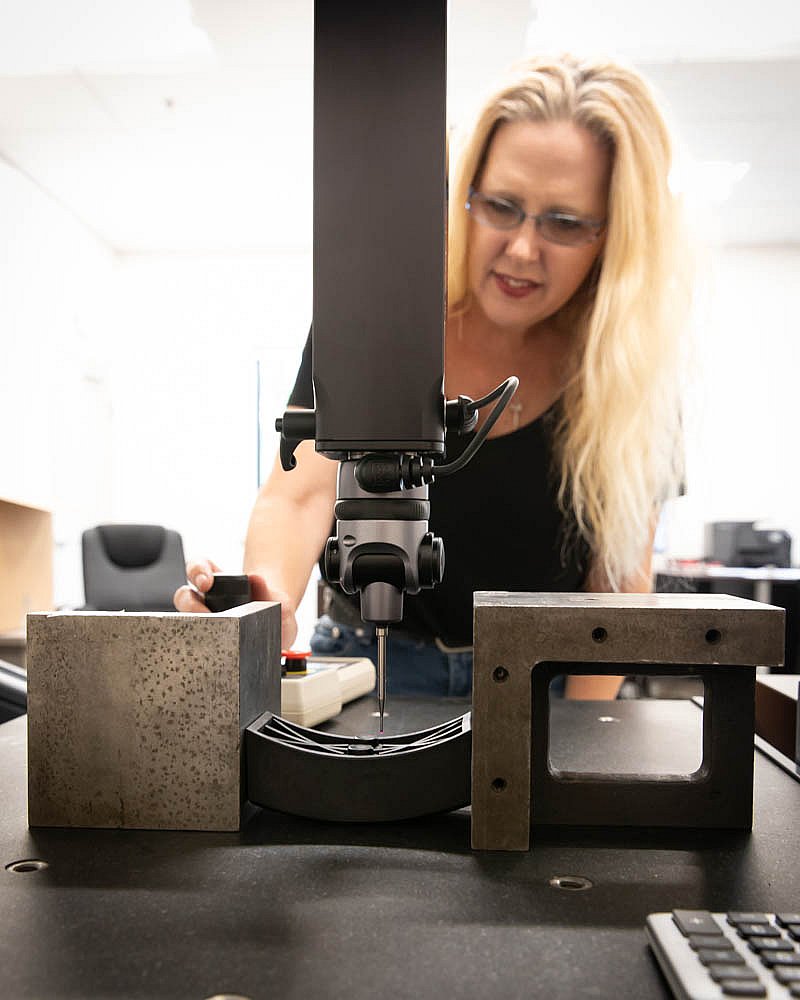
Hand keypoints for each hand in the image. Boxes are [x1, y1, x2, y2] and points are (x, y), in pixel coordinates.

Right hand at [174, 559, 298, 648]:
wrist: (280, 631)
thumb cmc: (274, 608)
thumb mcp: (278, 600)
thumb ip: (269, 591)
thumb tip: (256, 578)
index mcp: (221, 581)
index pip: (199, 567)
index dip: (197, 571)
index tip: (206, 582)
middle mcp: (207, 600)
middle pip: (184, 595)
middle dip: (189, 603)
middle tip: (204, 614)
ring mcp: (206, 621)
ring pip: (185, 621)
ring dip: (193, 627)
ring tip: (209, 635)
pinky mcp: (208, 640)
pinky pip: (196, 641)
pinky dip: (200, 645)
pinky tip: (215, 651)